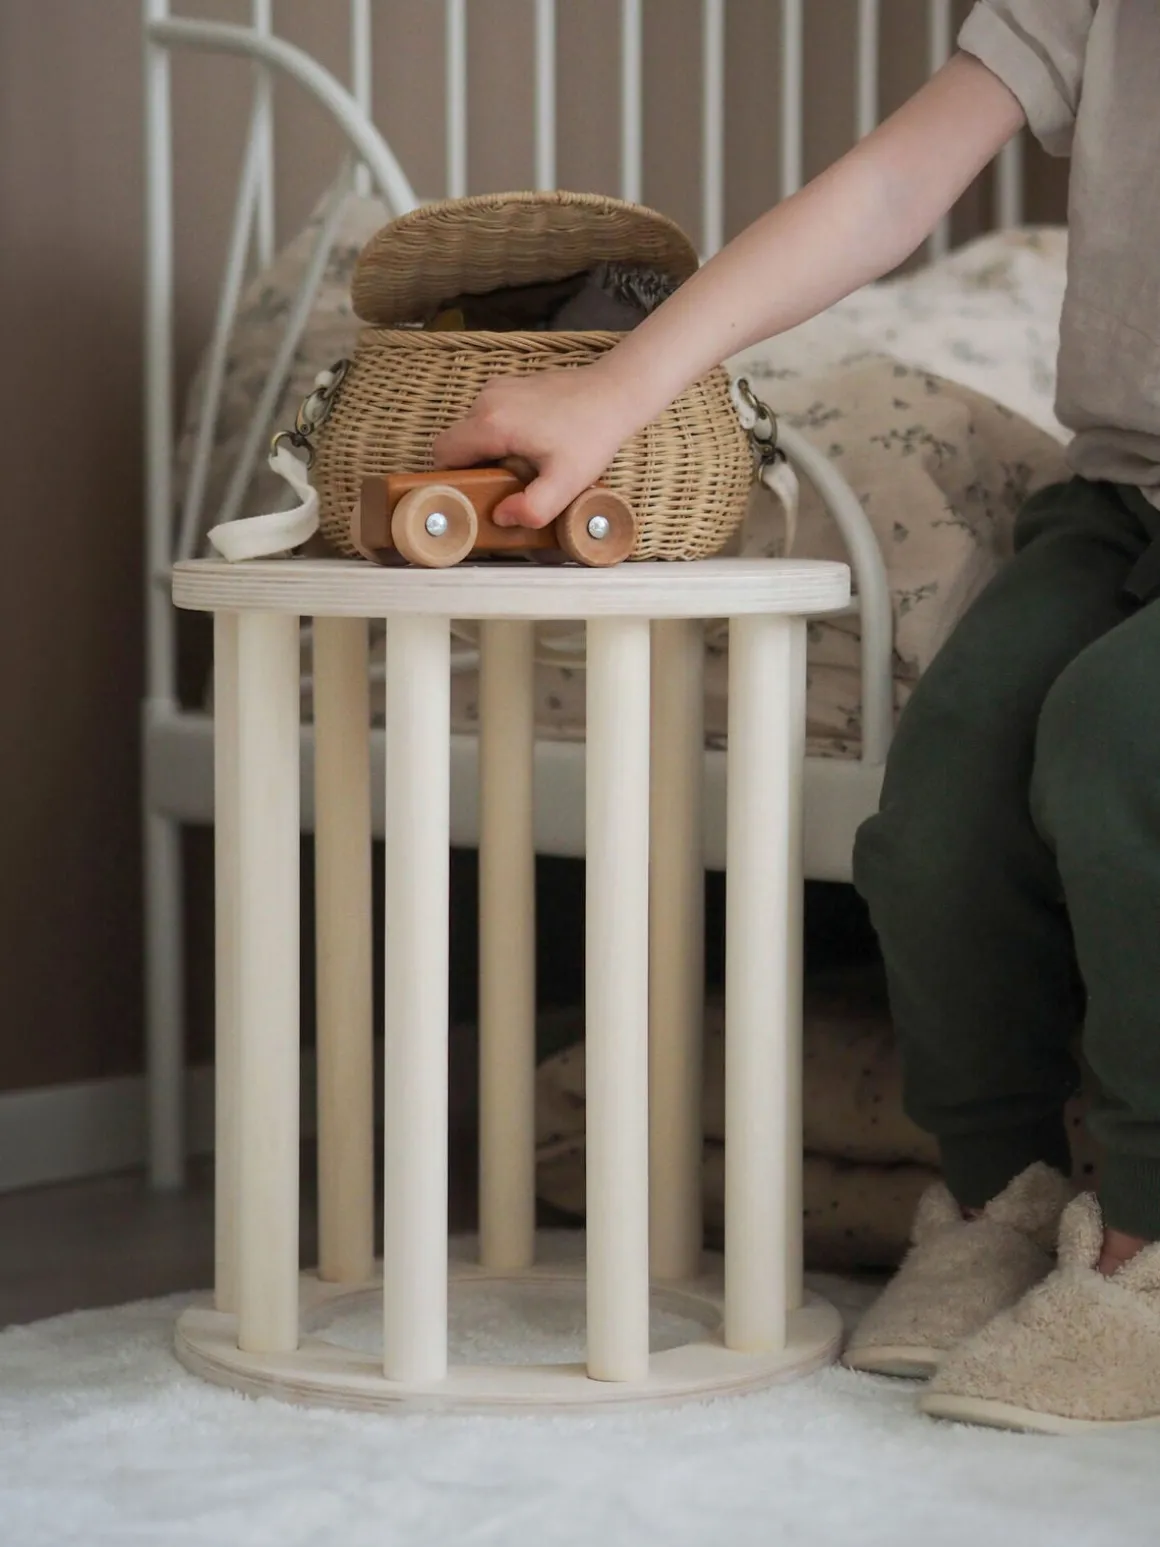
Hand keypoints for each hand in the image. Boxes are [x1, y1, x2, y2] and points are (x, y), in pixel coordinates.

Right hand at [431, 363, 633, 527]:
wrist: (614, 393)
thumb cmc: (592, 435)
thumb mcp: (567, 483)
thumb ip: (532, 508)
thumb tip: (501, 516)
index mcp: (492, 423)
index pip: (443, 453)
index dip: (452, 477)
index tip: (475, 492)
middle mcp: (487, 400)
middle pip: (455, 442)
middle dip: (470, 467)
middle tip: (502, 485)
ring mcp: (497, 388)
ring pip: (471, 429)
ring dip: (485, 451)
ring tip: (520, 466)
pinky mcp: (509, 385)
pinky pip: (487, 416)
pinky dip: (497, 435)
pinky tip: (528, 446)